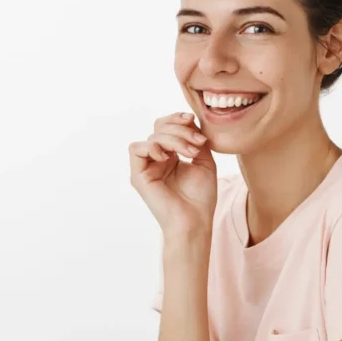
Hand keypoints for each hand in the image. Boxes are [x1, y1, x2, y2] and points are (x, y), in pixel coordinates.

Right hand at [129, 112, 216, 237]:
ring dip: (174, 140)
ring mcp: (146, 167)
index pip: (166, 126)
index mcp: (170, 156)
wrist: (194, 221)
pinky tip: (169, 159)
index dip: (177, 118)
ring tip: (190, 153)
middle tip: (198, 142)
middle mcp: (156, 160)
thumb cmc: (201, 197)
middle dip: (180, 129)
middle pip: (159, 127)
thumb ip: (195, 139)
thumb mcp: (204, 160)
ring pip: (152, 136)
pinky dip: (154, 148)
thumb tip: (188, 120)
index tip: (193, 119)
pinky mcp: (138, 176)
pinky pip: (137, 149)